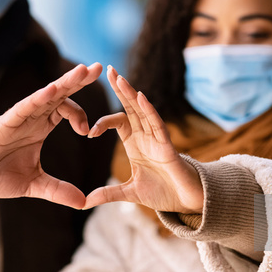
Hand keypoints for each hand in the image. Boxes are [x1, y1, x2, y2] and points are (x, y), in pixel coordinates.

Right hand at [0, 63, 102, 208]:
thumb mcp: (33, 184)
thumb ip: (57, 190)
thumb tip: (84, 202)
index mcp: (41, 127)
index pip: (67, 110)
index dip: (81, 116)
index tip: (90, 132)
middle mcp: (32, 117)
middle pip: (59, 94)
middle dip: (79, 80)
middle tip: (99, 68)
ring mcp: (19, 118)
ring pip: (45, 94)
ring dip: (64, 82)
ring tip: (83, 71)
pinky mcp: (4, 123)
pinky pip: (24, 107)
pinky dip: (38, 98)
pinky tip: (52, 90)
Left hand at [84, 66, 203, 212]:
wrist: (187, 203)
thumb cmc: (163, 192)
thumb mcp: (130, 193)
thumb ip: (108, 193)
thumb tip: (85, 202)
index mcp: (135, 142)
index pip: (118, 122)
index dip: (103, 123)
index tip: (88, 133)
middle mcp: (146, 136)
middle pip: (131, 107)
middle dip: (120, 88)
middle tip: (108, 69)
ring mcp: (157, 139)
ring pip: (143, 111)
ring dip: (132, 94)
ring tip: (119, 78)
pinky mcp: (168, 146)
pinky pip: (158, 124)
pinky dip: (149, 111)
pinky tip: (141, 97)